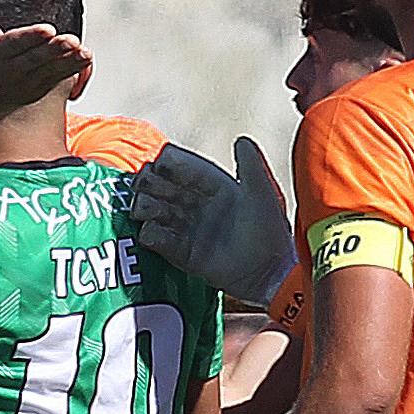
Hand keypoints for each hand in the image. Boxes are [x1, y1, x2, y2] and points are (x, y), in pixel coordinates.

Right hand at [0, 0, 89, 120]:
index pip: (15, 44)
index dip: (31, 37)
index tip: (48, 29)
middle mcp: (12, 69)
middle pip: (36, 58)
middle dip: (54, 50)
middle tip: (71, 40)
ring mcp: (29, 81)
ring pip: (51, 69)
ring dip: (69, 60)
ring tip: (84, 51)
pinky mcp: (42, 86)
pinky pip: (60, 77)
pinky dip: (74, 68)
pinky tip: (86, 57)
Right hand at [131, 137, 298, 305]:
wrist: (271, 273)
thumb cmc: (270, 230)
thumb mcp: (261, 194)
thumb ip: (251, 166)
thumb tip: (241, 140)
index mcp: (215, 187)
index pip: (185, 169)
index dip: (170, 164)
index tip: (160, 162)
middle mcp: (198, 206)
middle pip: (165, 188)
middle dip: (150, 183)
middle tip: (142, 184)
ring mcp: (190, 230)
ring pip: (158, 212)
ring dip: (147, 207)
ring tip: (143, 209)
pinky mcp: (185, 255)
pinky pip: (161, 242)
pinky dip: (152, 235)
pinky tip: (149, 232)